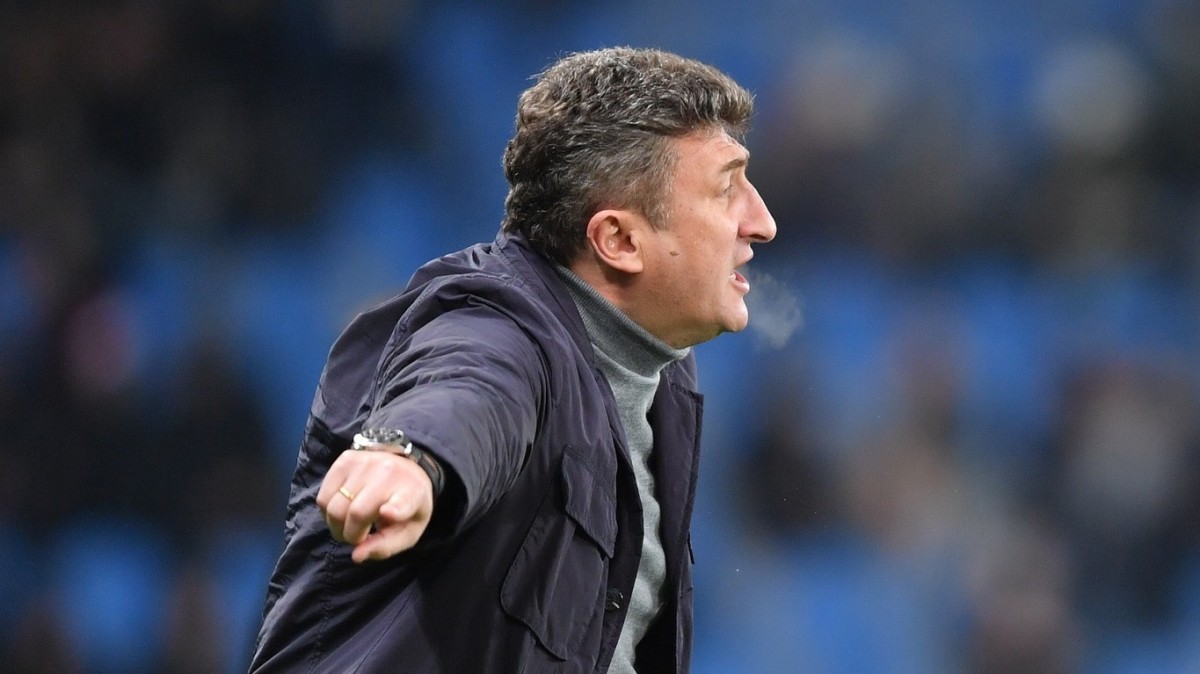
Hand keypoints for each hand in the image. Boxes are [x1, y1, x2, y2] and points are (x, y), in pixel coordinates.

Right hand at [316, 450, 434, 562]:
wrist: (407, 469)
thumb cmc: (406, 508)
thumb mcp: (407, 532)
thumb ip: (385, 546)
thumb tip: (356, 555)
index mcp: (412, 492)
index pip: (404, 501)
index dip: (396, 509)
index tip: (389, 512)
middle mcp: (389, 473)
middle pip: (356, 513)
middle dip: (350, 535)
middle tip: (357, 538)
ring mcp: (365, 463)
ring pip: (334, 506)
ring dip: (336, 525)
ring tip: (349, 525)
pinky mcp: (345, 459)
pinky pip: (322, 496)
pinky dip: (327, 512)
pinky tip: (341, 511)